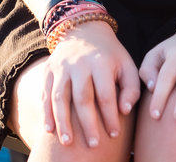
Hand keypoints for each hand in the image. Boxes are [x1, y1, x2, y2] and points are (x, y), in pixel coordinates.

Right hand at [42, 20, 140, 147]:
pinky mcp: (48, 70)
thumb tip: (125, 111)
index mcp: (101, 62)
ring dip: (63, 121)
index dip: (110, 116)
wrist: (84, 30)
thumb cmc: (110, 55)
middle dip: (87, 123)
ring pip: (60, 97)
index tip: (114, 134)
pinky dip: (46, 113)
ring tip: (68, 142)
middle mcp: (80, 63)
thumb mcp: (127, 65)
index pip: (105, 94)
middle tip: (93, 145)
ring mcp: (61, 67)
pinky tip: (49, 130)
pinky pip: (45, 94)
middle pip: (82, 97)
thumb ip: (130, 88)